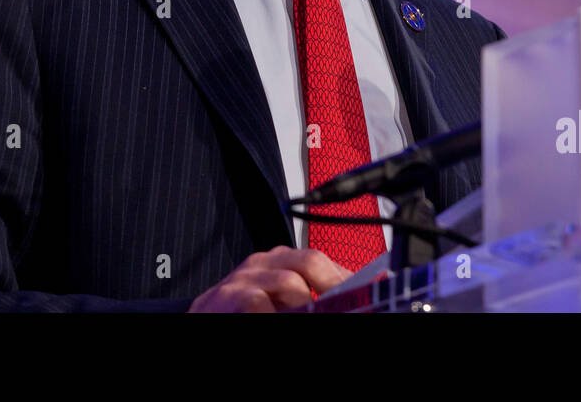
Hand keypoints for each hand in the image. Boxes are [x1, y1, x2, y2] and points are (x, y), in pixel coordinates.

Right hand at [188, 245, 350, 311]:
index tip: (372, 290)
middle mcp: (264, 263)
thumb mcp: (285, 305)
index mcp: (282, 262)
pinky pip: (258, 301)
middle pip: (310, 261)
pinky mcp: (225, 296)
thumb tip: (353, 300)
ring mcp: (244, 277)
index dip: (349, 278)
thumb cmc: (246, 314)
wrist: (208, 318)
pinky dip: (274, 314)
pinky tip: (278, 319)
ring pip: (289, 281)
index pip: (322, 260)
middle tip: (348, 307)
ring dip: (304, 306)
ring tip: (310, 315)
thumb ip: (312, 300)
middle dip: (334, 287)